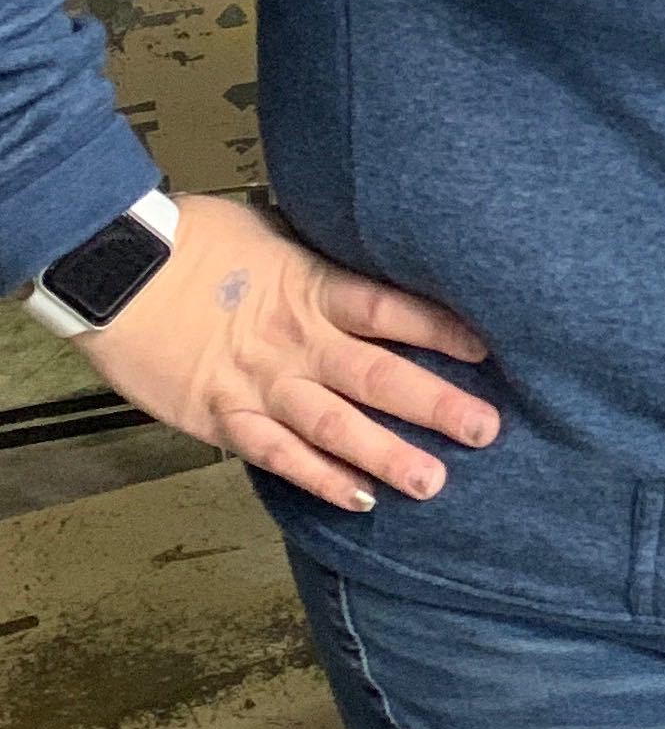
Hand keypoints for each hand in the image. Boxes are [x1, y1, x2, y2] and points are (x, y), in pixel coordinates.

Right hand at [73, 192, 498, 513]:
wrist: (111, 270)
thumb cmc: (190, 239)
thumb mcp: (271, 229)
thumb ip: (319, 253)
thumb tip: (363, 246)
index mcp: (312, 288)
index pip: (391, 310)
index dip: (443, 329)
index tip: (489, 349)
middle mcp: (294, 341)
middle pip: (377, 377)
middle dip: (435, 405)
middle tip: (485, 429)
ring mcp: (259, 385)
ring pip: (334, 427)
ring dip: (385, 456)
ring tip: (432, 481)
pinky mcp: (222, 417)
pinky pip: (277, 456)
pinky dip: (317, 479)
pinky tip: (357, 499)